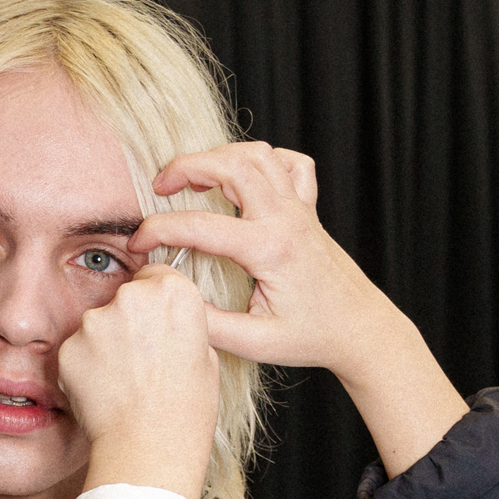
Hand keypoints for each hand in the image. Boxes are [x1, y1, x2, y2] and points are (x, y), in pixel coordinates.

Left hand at [57, 264, 218, 498]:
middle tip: (144, 359)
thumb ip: (182, 325)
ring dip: (107, 342)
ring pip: (99, 323)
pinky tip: (106, 390)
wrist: (149, 451)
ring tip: (126, 380)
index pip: (157, 275)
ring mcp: (95, 321)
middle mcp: (131, 297)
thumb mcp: (206, 358)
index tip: (158, 324)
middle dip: (131, 320)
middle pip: (125, 296)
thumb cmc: (185, 412)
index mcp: (173, 293)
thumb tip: (168, 321)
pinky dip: (87, 365)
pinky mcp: (69, 347)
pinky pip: (78, 349)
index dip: (158, 303)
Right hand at [132, 143, 466, 479]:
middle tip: (160, 187)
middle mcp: (286, 220)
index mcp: (270, 250)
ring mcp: (300, 210)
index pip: (200, 225)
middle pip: (231, 164)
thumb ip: (207, 323)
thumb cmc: (312, 337)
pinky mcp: (309, 209)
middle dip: (186, 166)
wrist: (360, 329)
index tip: (138, 243)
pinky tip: (244, 180)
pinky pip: (291, 164)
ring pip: (258, 154)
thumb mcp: (255, 343)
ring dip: (220, 156)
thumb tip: (169, 298)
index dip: (158, 230)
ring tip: (194, 179)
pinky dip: (264, 160)